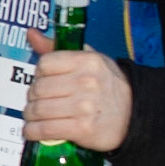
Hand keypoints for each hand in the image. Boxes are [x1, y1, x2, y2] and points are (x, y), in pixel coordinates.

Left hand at [22, 28, 131, 153]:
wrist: (134, 115)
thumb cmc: (106, 85)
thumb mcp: (88, 59)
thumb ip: (57, 48)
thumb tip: (31, 33)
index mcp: (87, 61)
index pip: (44, 64)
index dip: (38, 74)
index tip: (41, 81)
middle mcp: (86, 82)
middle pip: (39, 88)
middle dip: (32, 98)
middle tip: (35, 102)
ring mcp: (84, 106)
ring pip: (39, 109)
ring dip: (30, 115)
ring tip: (32, 117)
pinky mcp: (82, 128)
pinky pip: (46, 129)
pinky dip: (33, 132)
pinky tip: (32, 131)